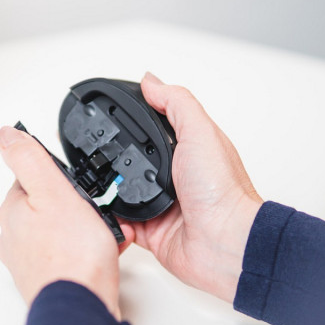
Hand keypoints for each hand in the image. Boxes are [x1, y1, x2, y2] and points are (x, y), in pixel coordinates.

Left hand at [0, 126, 133, 319]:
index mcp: (13, 211)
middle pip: (48, 204)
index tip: (76, 182)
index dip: (58, 175)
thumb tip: (7, 134)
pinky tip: (105, 252)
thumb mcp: (54, 192)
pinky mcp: (51, 278)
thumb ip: (30, 159)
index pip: (31, 176)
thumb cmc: (71, 256)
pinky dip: (89, 250)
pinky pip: (72, 253)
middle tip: (95, 208)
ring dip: (86, 227)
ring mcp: (33, 260)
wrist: (82, 308)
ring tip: (106, 232)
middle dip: (75, 204)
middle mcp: (16, 237)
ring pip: (62, 230)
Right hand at [120, 73, 263, 302]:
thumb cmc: (223, 191)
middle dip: (117, 157)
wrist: (225, 243)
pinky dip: (114, 219)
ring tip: (99, 180)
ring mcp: (164, 203)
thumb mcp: (200, 132)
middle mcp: (177, 176)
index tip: (112, 112)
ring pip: (125, 191)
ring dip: (112, 188)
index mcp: (190, 149)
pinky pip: (124, 222)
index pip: (156, 126)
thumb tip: (150, 80)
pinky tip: (108, 210)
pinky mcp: (153, 231)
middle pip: (135, 159)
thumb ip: (175, 103)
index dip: (136, 119)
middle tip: (98, 151)